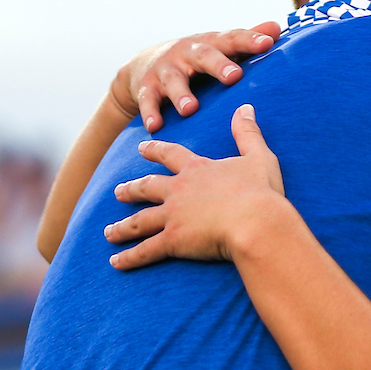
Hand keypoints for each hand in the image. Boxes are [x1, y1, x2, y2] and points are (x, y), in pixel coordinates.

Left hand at [105, 105, 286, 269]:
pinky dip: (129, 257)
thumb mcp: (258, 157)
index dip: (155, 151)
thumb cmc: (260, 192)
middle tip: (118, 191)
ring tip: (109, 231)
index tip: (142, 148)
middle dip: (131, 189)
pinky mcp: (173, 240)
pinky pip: (145, 250)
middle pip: (147, 187)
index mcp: (197, 170)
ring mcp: (173, 216)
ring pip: (139, 220)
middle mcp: (178, 190)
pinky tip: (115, 262)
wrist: (255, 222)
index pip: (171, 155)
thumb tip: (246, 107)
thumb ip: (248, 133)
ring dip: (122, 227)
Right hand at [108, 22, 280, 132]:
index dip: (249, 40)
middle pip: (204, 56)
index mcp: (211, 43)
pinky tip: (155, 125)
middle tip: (234, 76)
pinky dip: (151, 113)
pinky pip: (148, 101)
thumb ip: (245, 40)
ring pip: (174, 80)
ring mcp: (166, 70)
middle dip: (219, 65)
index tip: (267, 42)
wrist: (146, 64)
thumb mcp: (218, 47)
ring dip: (181, 94)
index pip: (232, 39)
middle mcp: (187, 53)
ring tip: (190, 108)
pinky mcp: (147, 88)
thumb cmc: (196, 58)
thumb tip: (277, 26)